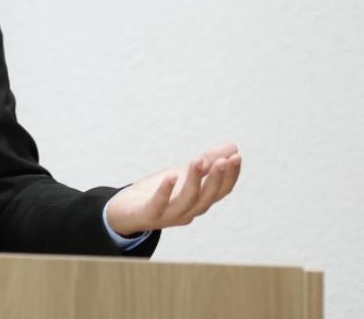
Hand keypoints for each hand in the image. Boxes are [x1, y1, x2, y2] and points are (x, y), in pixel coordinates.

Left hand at [105, 142, 241, 235]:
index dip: (230, 176)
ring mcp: (169, 215)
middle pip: (207, 198)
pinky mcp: (150, 214)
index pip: (220, 192)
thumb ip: (207, 162)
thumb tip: (233, 147)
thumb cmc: (158, 192)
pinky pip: (159, 204)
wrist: (126, 211)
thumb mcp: (183, 173)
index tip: (237, 157)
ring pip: (187, 200)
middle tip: (225, 160)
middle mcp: (188, 211)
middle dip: (217, 179)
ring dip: (195, 181)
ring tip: (198, 160)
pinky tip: (171, 176)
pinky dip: (166, 191)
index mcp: (198, 202)